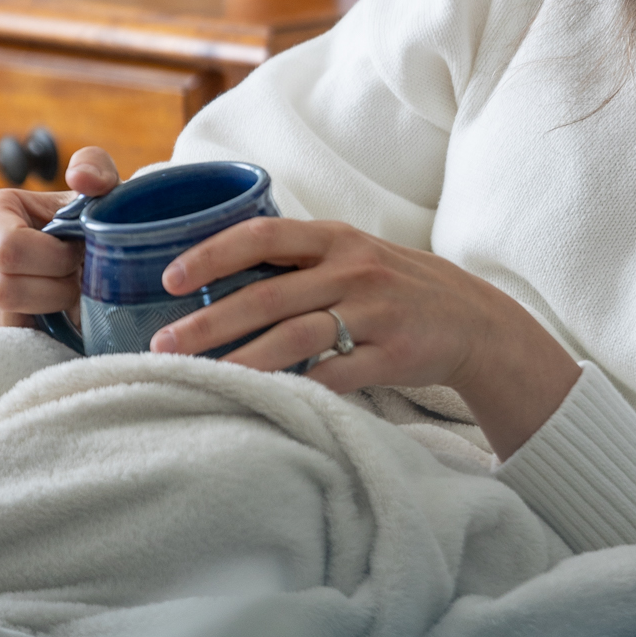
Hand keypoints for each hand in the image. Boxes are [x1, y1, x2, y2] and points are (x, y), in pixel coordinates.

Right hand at [0, 145, 119, 329]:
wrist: (85, 253)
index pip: (10, 250)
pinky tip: (57, 310)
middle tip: (78, 276)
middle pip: (5, 289)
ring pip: (6, 319)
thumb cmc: (87, 219)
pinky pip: (8, 339)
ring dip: (50, 309)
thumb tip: (81, 178)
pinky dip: (41, 329)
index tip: (78, 251)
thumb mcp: (98, 188)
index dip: (54, 258)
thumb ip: (96, 168)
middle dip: (55, 288)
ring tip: (68, 289)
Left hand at [148, 216, 580, 461]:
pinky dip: (298, 387)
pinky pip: (336, 375)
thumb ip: (295, 259)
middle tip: (163, 346)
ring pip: (295, 339)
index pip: (262, 236)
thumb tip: (215, 273)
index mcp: (335, 239)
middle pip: (267, 297)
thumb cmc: (392, 286)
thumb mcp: (350, 255)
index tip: (169, 279)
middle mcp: (353, 270)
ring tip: (201, 379)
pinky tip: (264, 400)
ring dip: (242, 362)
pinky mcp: (393, 355)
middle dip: (209, 323)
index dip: (212, 255)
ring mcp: (376, 313)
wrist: (472, 319)